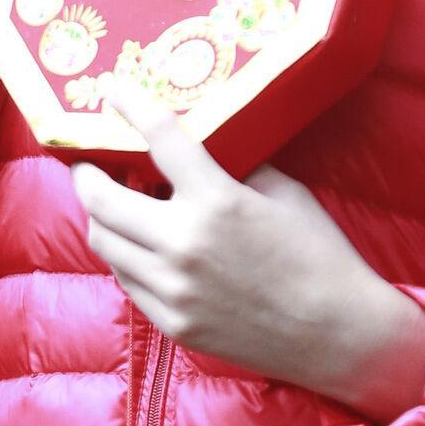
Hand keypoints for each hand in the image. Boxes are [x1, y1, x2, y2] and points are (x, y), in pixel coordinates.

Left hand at [70, 77, 424, 419]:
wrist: (339, 335)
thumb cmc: (319, 257)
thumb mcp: (285, 193)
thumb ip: (236, 166)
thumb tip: (203, 147)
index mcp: (217, 201)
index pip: (159, 137)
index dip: (131, 105)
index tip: (114, 90)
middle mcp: (184, 244)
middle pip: (101, 200)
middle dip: (86, 176)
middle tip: (87, 166)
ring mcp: (173, 288)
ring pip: (103, 243)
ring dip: (99, 218)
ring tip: (107, 206)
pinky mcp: (172, 322)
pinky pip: (126, 281)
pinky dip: (122, 256)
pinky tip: (135, 247)